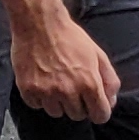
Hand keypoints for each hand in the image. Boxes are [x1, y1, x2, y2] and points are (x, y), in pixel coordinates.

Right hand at [11, 0, 117, 121]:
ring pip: (56, 113)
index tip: (93, 104)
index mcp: (89, 83)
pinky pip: (37, 105)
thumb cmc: (70, 37)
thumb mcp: (98, 55)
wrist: (38, 23)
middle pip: (77, 116)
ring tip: (54, 82)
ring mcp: (46, 92)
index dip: (99, 111)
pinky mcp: (28, 90)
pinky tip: (41, 81)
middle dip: (78, 104)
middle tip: (71, 86)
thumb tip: (110, 101)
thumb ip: (109, 80)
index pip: (99, 116)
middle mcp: (68, 91)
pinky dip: (39, 97)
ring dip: (58, 102)